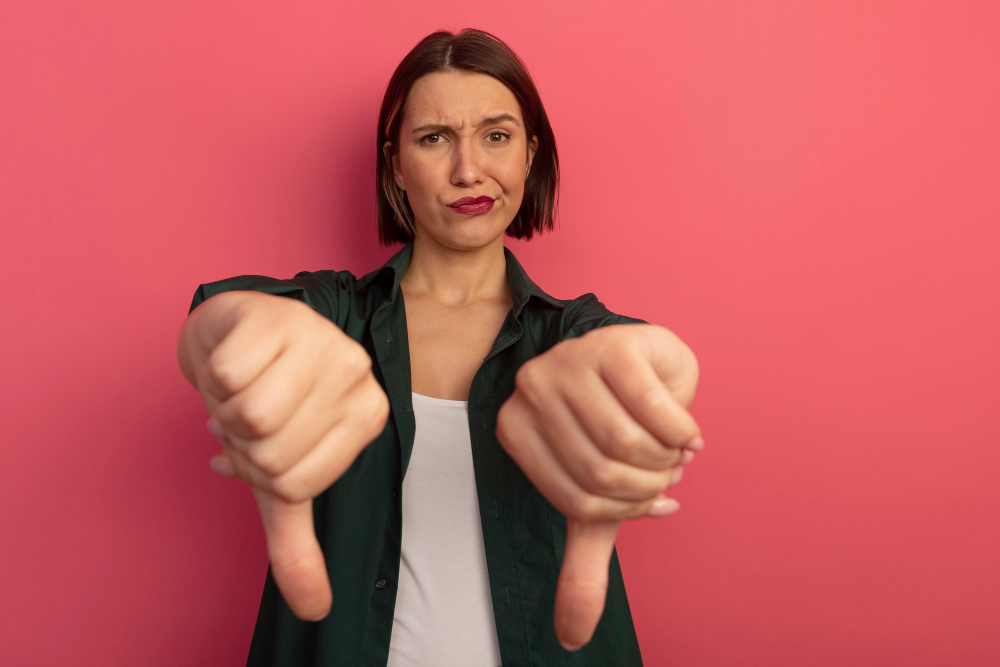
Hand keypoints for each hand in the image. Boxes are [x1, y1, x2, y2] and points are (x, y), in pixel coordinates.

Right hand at [177, 291, 389, 621]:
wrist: (238, 336)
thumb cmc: (269, 405)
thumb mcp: (283, 478)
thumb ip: (298, 544)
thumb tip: (315, 611)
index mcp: (369, 415)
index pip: (295, 482)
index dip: (260, 472)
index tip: (265, 442)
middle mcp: (356, 372)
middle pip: (270, 451)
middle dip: (239, 441)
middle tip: (248, 414)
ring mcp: (321, 337)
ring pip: (248, 414)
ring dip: (223, 409)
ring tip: (242, 389)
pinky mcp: (277, 314)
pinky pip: (226, 375)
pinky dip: (211, 377)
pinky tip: (232, 362)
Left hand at [495, 324, 700, 650]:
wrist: (641, 364)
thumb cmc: (612, 430)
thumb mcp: (596, 500)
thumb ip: (581, 565)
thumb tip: (571, 640)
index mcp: (514, 429)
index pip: (576, 500)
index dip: (625, 508)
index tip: (648, 496)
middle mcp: (530, 390)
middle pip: (601, 472)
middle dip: (648, 484)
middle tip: (665, 474)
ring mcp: (568, 360)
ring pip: (626, 442)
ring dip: (665, 459)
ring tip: (673, 453)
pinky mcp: (612, 345)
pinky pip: (654, 407)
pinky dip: (682, 431)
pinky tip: (687, 433)